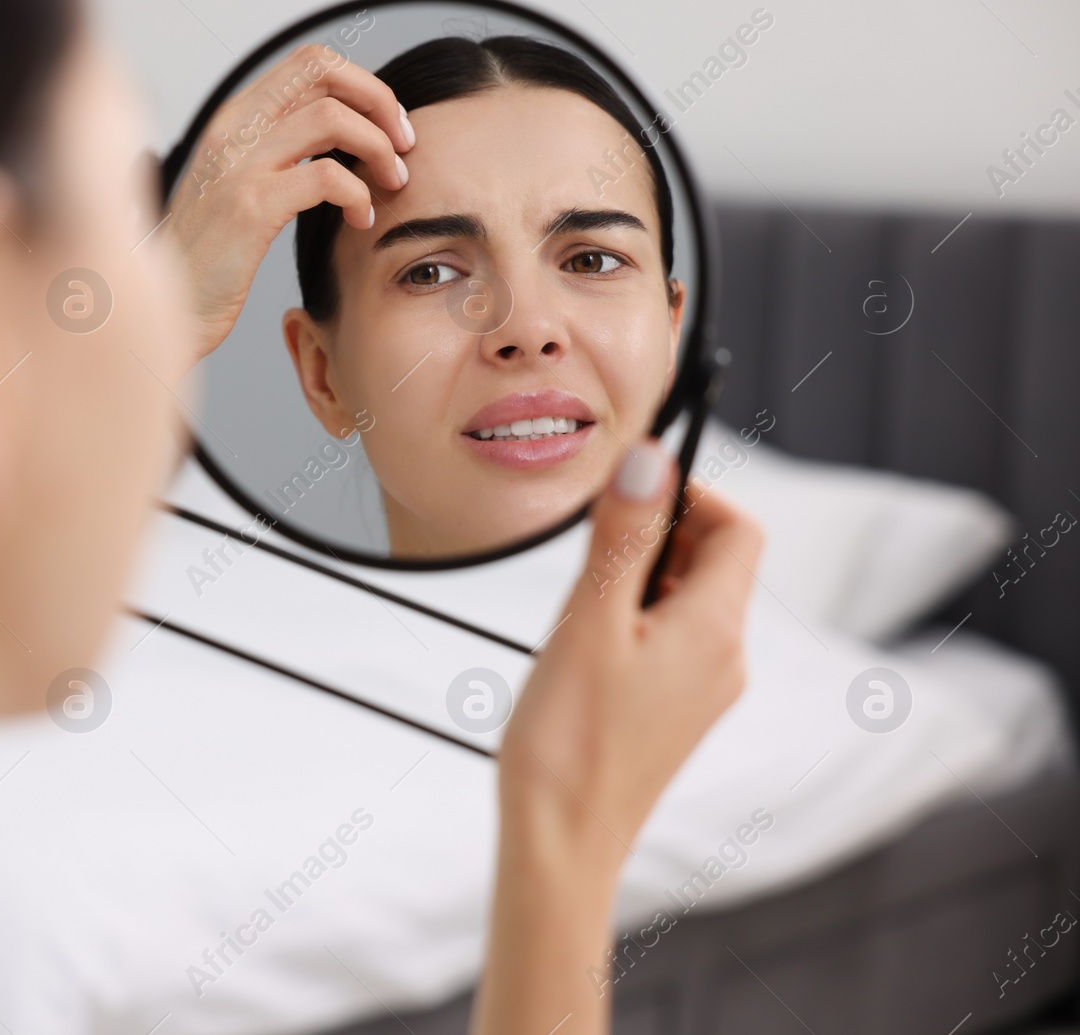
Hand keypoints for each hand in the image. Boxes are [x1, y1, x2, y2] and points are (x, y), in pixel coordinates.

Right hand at [164, 43, 415, 361]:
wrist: (169, 309)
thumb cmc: (210, 258)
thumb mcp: (239, 188)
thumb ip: (278, 153)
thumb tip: (345, 136)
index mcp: (232, 118)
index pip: (310, 63)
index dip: (361, 84)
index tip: (387, 124)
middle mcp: (232, 129)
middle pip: (323, 73)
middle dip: (379, 102)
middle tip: (404, 145)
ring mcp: (237, 165)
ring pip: (332, 119)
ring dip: (378, 149)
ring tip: (391, 183)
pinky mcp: (249, 208)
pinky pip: (326, 177)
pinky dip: (359, 194)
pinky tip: (361, 219)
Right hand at [502, 441, 761, 851]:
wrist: (561, 845)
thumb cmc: (569, 741)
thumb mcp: (589, 621)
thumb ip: (623, 536)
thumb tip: (654, 458)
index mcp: (716, 630)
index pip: (740, 529)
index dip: (694, 495)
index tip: (631, 494)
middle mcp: (725, 659)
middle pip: (715, 561)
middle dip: (657, 536)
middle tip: (592, 554)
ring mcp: (703, 691)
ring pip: (687, 601)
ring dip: (639, 579)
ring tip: (581, 610)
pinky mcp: (675, 715)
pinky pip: (670, 641)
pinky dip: (633, 620)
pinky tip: (584, 650)